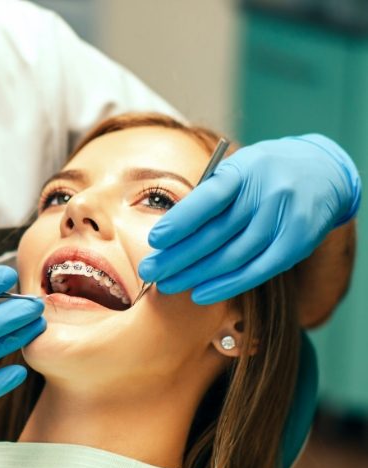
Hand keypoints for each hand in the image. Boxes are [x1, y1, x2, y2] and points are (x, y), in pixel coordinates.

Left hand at [139, 134, 360, 303]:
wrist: (322, 173)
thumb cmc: (262, 174)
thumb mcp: (237, 170)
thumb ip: (209, 197)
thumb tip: (169, 234)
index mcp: (244, 170)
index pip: (209, 198)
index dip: (180, 222)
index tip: (154, 241)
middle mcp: (266, 193)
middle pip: (216, 233)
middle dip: (177, 257)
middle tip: (148, 272)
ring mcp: (284, 219)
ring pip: (233, 256)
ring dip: (195, 275)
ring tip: (167, 285)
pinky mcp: (296, 243)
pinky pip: (257, 271)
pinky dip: (226, 285)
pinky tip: (200, 293)